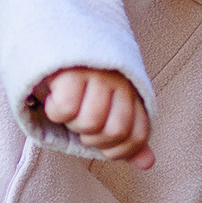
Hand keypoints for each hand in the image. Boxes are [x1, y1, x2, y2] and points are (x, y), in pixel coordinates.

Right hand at [32, 67, 154, 168]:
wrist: (54, 40)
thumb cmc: (81, 84)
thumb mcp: (107, 110)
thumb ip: (127, 137)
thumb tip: (147, 163)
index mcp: (132, 92)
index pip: (138, 135)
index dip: (119, 150)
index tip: (101, 145)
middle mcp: (120, 82)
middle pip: (115, 131)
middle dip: (93, 139)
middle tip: (80, 123)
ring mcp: (97, 74)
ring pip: (91, 122)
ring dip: (73, 124)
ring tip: (68, 110)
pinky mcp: (72, 70)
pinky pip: (66, 108)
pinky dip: (55, 111)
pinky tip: (53, 98)